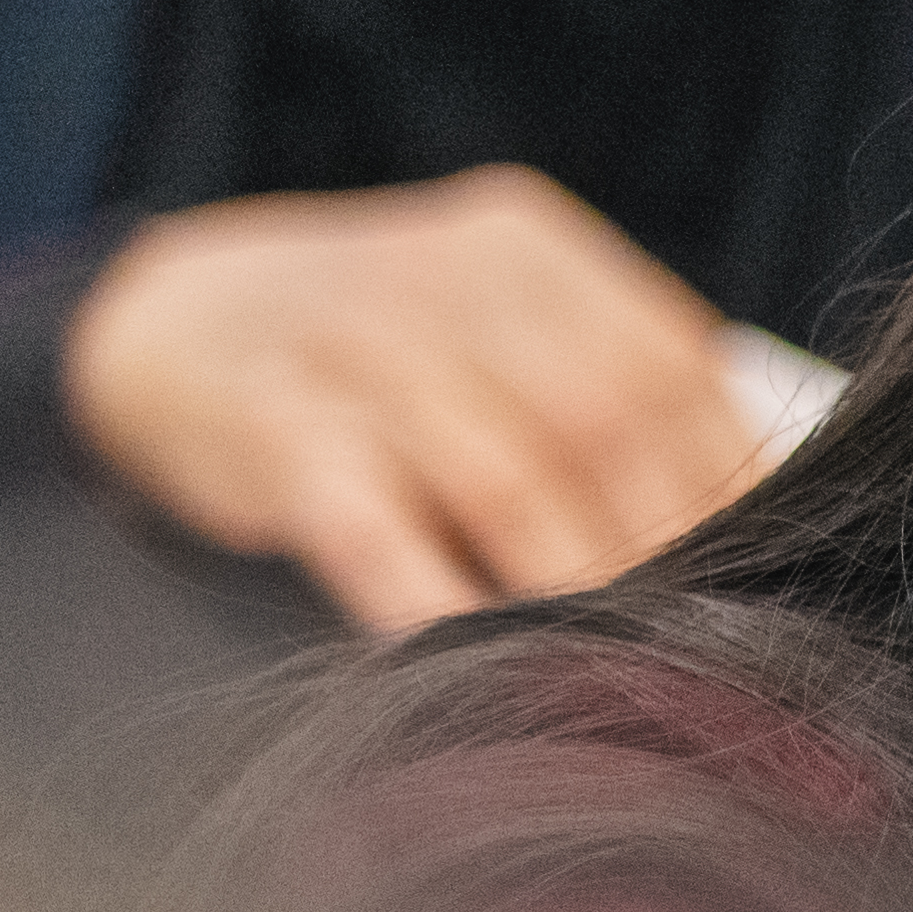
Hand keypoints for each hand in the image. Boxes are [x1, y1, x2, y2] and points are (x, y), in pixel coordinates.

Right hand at [61, 167, 772, 629]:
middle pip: (603, 422)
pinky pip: (373, 526)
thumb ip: (599, 402)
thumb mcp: (487, 333)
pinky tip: (469, 658)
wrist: (158, 325)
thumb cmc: (374, 358)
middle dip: (655, 542)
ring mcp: (355, 345)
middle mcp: (448, 278)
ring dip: (567, 584)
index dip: (721, 480)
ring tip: (604, 662)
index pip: (671, 366)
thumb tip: (737, 530)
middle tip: (684, 638)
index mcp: (529, 249)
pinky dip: (431, 598)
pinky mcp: (274, 427)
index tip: (754, 570)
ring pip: (506, 478)